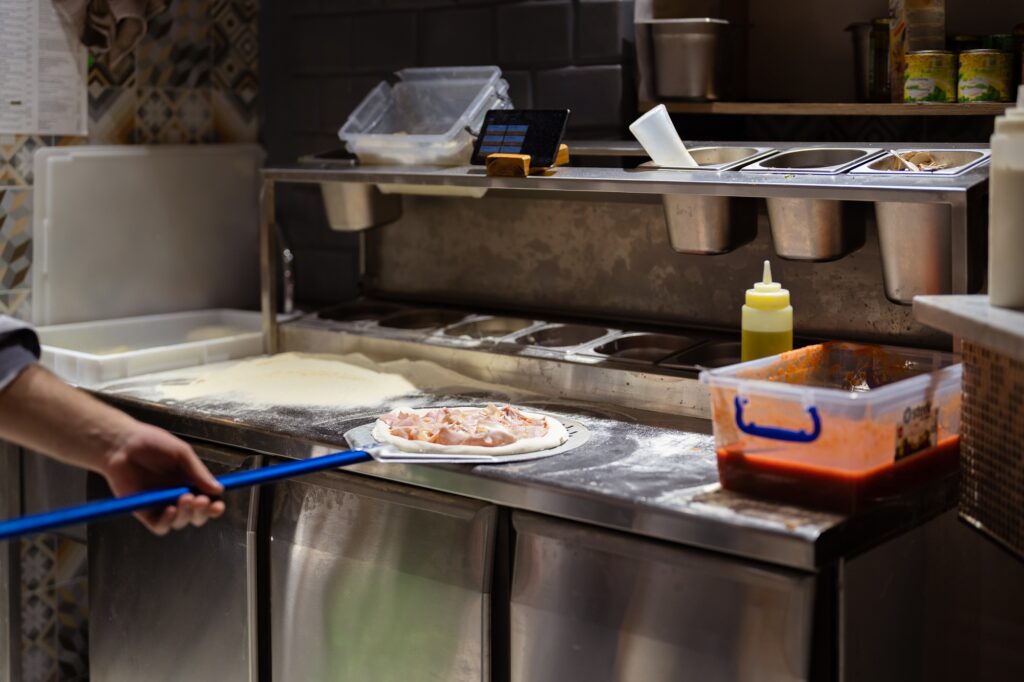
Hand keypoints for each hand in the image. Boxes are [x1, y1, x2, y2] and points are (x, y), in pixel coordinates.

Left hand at [100, 421, 225, 534]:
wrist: (121, 444)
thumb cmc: (152, 443)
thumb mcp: (181, 453)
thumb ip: (198, 472)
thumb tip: (218, 489)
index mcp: (189, 482)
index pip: (207, 500)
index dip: (214, 506)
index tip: (218, 505)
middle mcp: (176, 496)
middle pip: (196, 515)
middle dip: (202, 512)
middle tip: (200, 501)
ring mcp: (160, 505)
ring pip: (180, 522)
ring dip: (186, 514)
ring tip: (185, 499)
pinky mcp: (144, 512)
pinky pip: (159, 526)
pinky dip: (168, 522)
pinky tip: (170, 510)